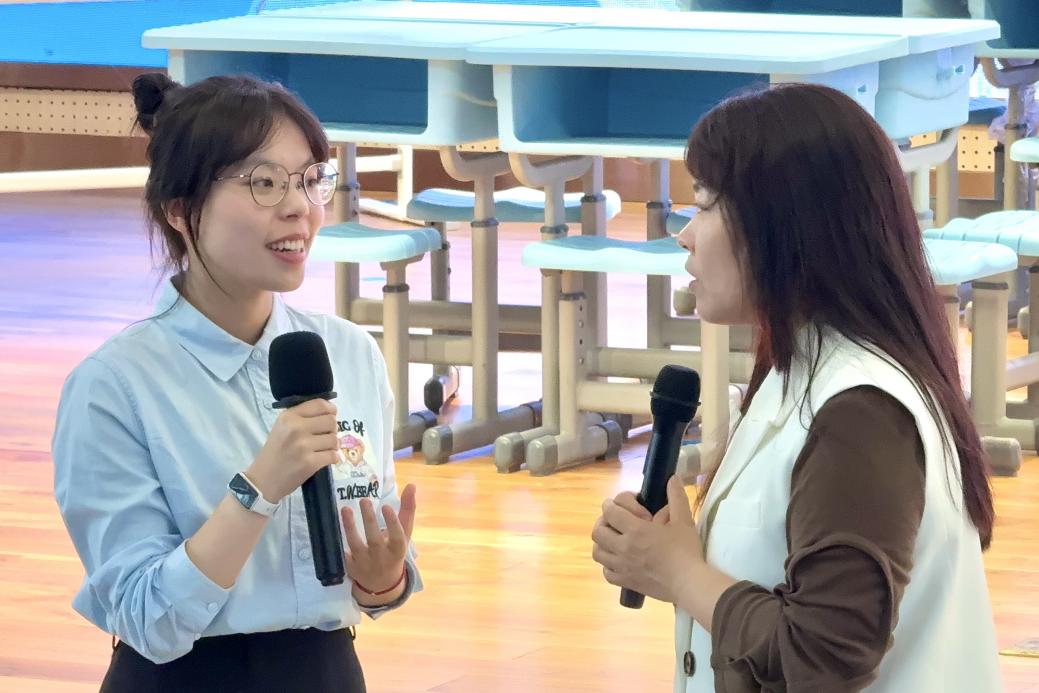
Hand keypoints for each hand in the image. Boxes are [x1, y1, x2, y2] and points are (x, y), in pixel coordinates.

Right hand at [245, 398, 338, 502]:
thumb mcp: (282, 427)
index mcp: (289, 416)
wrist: (263, 480)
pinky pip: (333, 455)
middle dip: (332, 429)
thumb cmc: (274, 452)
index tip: (331, 415)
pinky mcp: (310, 463)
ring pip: (334, 439)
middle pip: (331, 421)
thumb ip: (302, 417)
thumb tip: (329, 412)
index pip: (320, 404)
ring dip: (332, 445)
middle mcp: (296, 428)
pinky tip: (324, 459)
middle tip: (325, 436)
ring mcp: (303, 446)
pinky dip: (332, 458)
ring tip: (323, 449)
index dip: (331, 410)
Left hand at [341, 483, 416, 597]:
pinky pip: (342, 554)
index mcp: (397, 550)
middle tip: (364, 499)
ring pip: (356, 545)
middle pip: (374, 539)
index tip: (386, 506)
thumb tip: (411, 485)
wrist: (382, 584)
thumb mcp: (405, 534)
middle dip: (369, 520)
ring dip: (350, 527)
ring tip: (345, 509)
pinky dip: (338, 542)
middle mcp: (381, 558)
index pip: (397, 536)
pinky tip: (332, 526)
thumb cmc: (394, 551)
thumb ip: (407, 510)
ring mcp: (364, 564)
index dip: (392, 522)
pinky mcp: (350, 567)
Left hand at [591, 476, 703, 603]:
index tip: (617, 504)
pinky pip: (606, 572)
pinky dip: (608, 564)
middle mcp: (623, 547)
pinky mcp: (625, 582)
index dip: (610, 504)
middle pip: (597, 531)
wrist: (689, 583)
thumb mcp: (684, 519)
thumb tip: (672, 478)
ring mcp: (622, 566)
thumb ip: (676, 496)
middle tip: (614, 521)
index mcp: (635, 530)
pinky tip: (619, 561)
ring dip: (602, 542)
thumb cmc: (686, 550)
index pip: (610, 511)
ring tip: (615, 539)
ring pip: (597, 552)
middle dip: (603, 522)